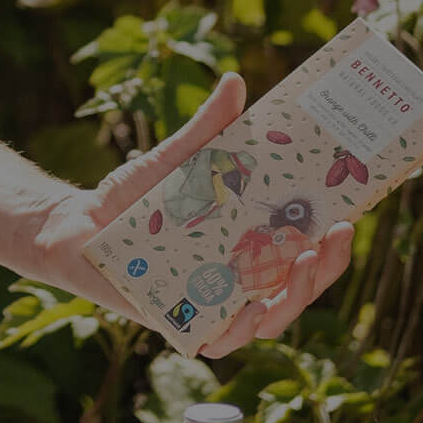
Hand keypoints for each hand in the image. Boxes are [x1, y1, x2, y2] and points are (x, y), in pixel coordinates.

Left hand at [35, 71, 354, 357]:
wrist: (75, 224)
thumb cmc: (132, 198)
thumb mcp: (176, 159)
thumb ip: (207, 129)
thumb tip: (234, 81)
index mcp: (245, 250)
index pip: (301, 255)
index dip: (329, 246)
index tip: (347, 218)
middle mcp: (235, 284)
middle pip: (295, 289)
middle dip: (322, 268)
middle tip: (335, 235)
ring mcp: (210, 307)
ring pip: (269, 319)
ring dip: (294, 297)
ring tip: (303, 264)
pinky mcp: (179, 325)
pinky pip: (220, 341)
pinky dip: (242, 330)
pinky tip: (255, 310)